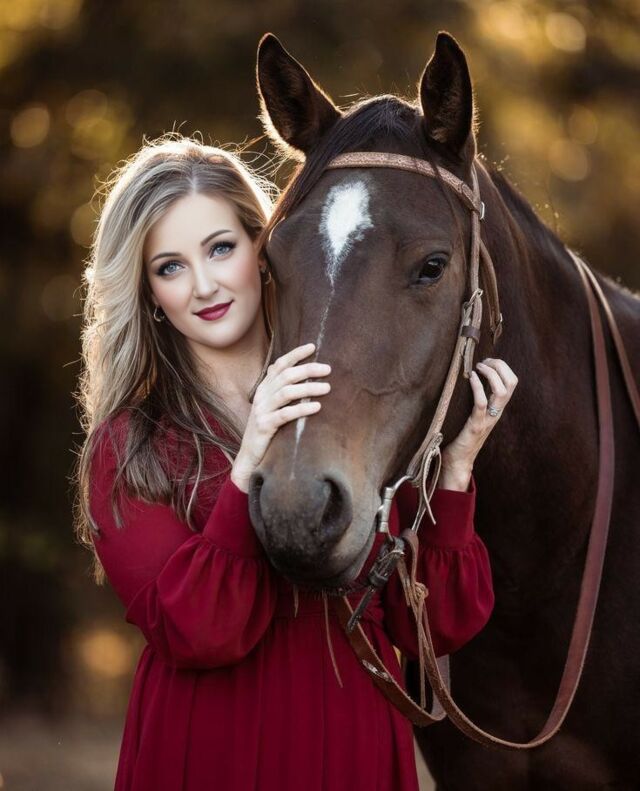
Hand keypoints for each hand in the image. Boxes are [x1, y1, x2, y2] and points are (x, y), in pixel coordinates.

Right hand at [231, 343, 330, 491]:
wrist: (250, 456)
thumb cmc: (267, 430)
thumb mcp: (273, 407)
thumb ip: (282, 391)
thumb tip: (301, 374)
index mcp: (264, 389)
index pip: (279, 365)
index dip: (295, 354)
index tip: (313, 347)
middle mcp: (261, 396)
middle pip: (286, 376)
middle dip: (307, 369)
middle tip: (328, 369)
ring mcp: (261, 411)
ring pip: (286, 393)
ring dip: (308, 388)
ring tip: (327, 388)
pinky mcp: (264, 426)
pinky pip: (285, 415)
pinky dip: (302, 409)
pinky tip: (317, 407)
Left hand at [438, 357, 517, 490]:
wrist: (458, 461)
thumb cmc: (461, 435)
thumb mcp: (474, 414)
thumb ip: (477, 399)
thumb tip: (470, 377)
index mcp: (497, 409)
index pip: (512, 382)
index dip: (503, 367)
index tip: (487, 360)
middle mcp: (496, 413)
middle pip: (511, 383)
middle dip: (500, 366)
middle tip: (483, 361)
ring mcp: (487, 420)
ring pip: (501, 392)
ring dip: (491, 374)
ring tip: (478, 367)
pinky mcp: (475, 426)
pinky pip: (481, 404)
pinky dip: (478, 388)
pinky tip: (471, 379)